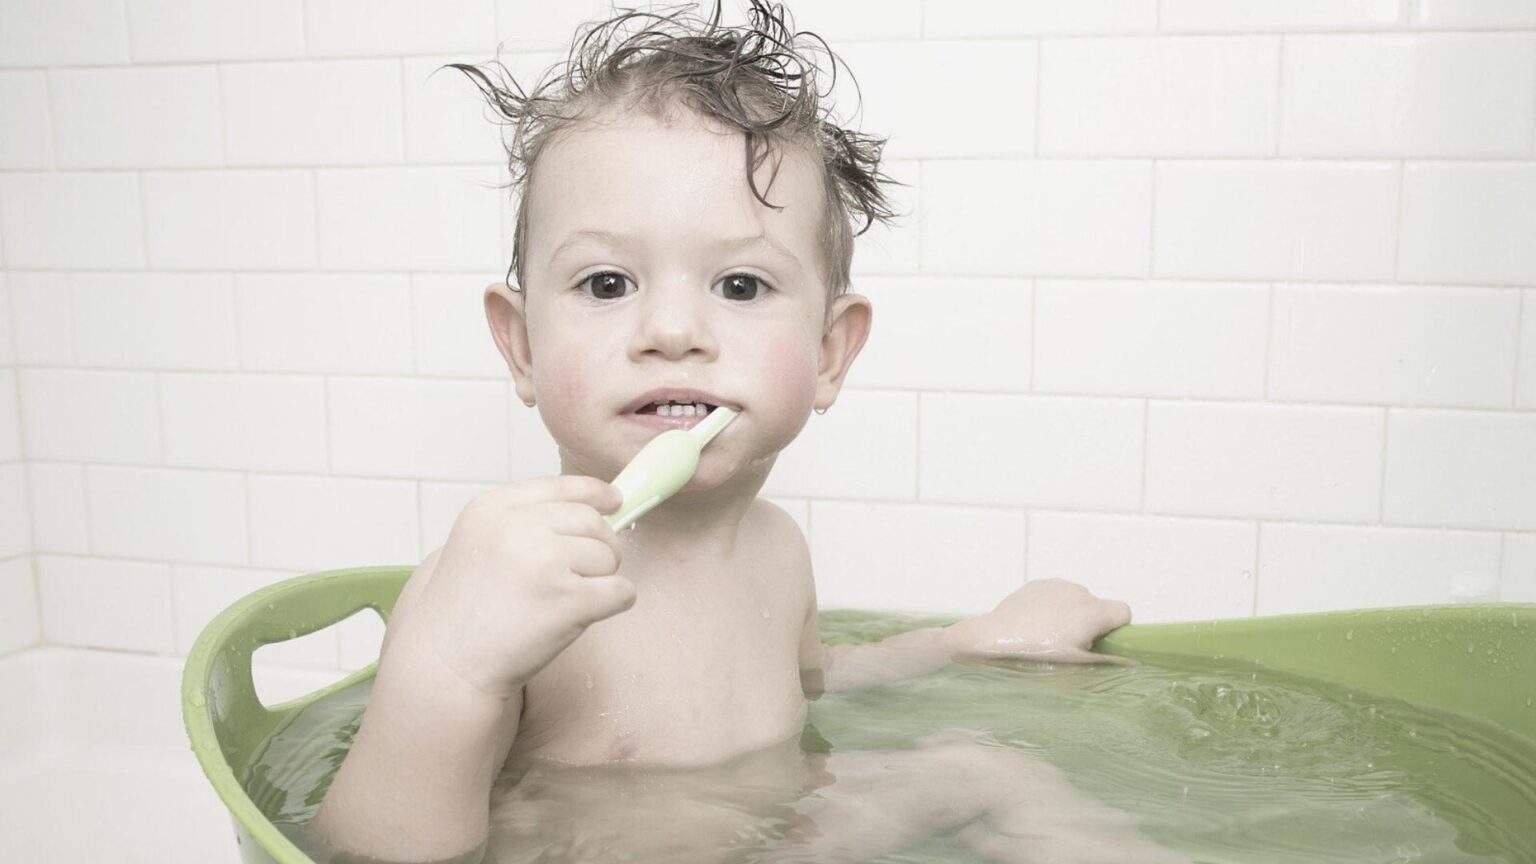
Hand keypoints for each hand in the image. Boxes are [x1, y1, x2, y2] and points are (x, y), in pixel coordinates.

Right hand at [386, 475, 633, 698]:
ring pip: (610, 556)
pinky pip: (621, 591)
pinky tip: (587, 615)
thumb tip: (599, 505)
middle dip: (600, 546)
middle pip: (593, 522)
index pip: (561, 486)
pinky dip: (616, 602)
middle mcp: (518, 527)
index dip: (594, 494)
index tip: (614, 501)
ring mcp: (545, 561)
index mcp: (493, 509)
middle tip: (582, 574)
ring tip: (564, 601)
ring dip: (602, 579)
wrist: (447, 664)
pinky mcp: (569, 599)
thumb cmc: (465, 610)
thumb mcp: (478, 543)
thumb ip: (525, 520)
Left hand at [940, 579, 1131, 664]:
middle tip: (1068, 646)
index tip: (1099, 643)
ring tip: (1048, 637)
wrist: (991, 641)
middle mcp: (1077, 592)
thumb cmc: (1036, 659)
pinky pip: (1055, 595)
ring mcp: (1055, 585)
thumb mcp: (1076, 669)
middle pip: (1098, 606)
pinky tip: (1034, 625)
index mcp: (1092, 611)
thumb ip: (1108, 662)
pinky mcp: (1036, 584)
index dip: (1116, 629)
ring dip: (1070, 614)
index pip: (1124, 612)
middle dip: (1090, 624)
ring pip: (1076, 600)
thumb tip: (1133, 662)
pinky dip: (1052, 607)